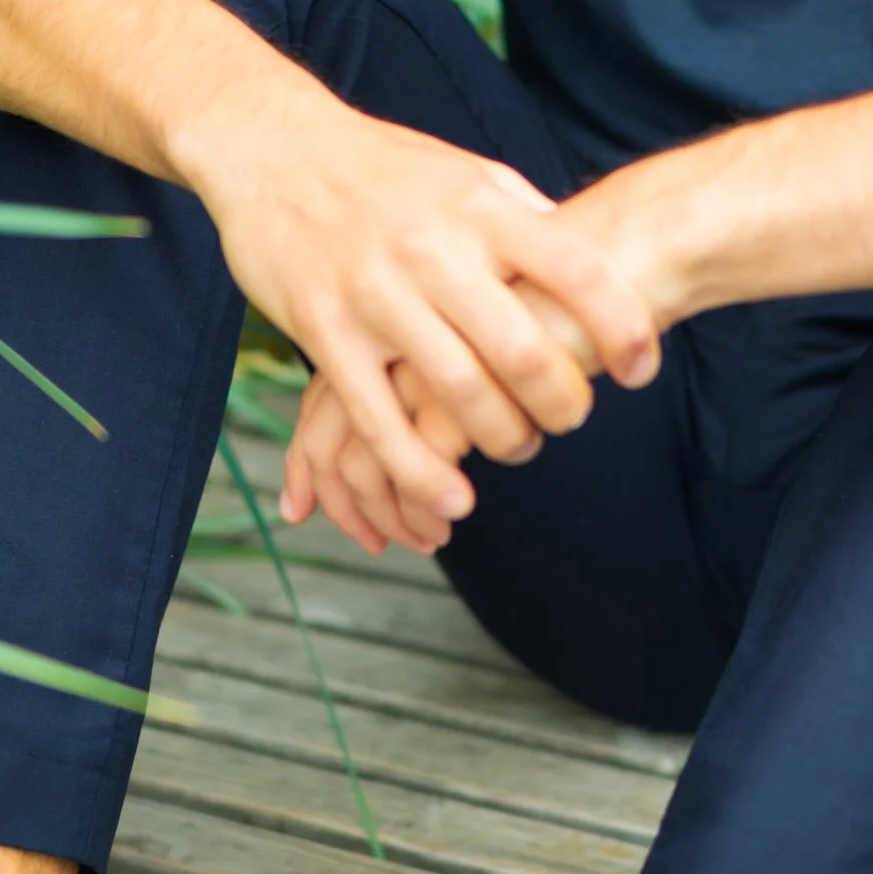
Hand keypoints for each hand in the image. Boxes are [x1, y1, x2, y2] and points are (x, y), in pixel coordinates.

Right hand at [191, 82, 660, 536]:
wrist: (273, 147)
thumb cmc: (384, 169)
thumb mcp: (466, 174)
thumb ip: (525, 218)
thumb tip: (592, 262)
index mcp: (480, 207)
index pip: (575, 271)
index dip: (621, 327)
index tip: (641, 369)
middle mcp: (432, 249)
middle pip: (521, 347)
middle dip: (562, 401)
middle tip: (572, 418)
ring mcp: (375, 291)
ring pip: (454, 389)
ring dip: (500, 436)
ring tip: (518, 445)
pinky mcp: (325, 330)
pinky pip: (377, 417)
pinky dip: (419, 469)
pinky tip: (452, 498)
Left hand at [283, 362, 472, 554]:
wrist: (578, 329)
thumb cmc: (490, 373)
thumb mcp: (434, 381)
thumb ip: (378, 421)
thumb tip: (294, 508)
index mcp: (364, 348)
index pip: (311, 417)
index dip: (298, 473)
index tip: (297, 513)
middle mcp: (374, 356)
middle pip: (329, 451)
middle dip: (348, 512)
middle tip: (376, 544)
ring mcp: (408, 373)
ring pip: (366, 471)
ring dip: (392, 521)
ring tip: (426, 541)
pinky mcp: (447, 399)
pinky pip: (416, 478)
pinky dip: (425, 516)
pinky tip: (446, 524)